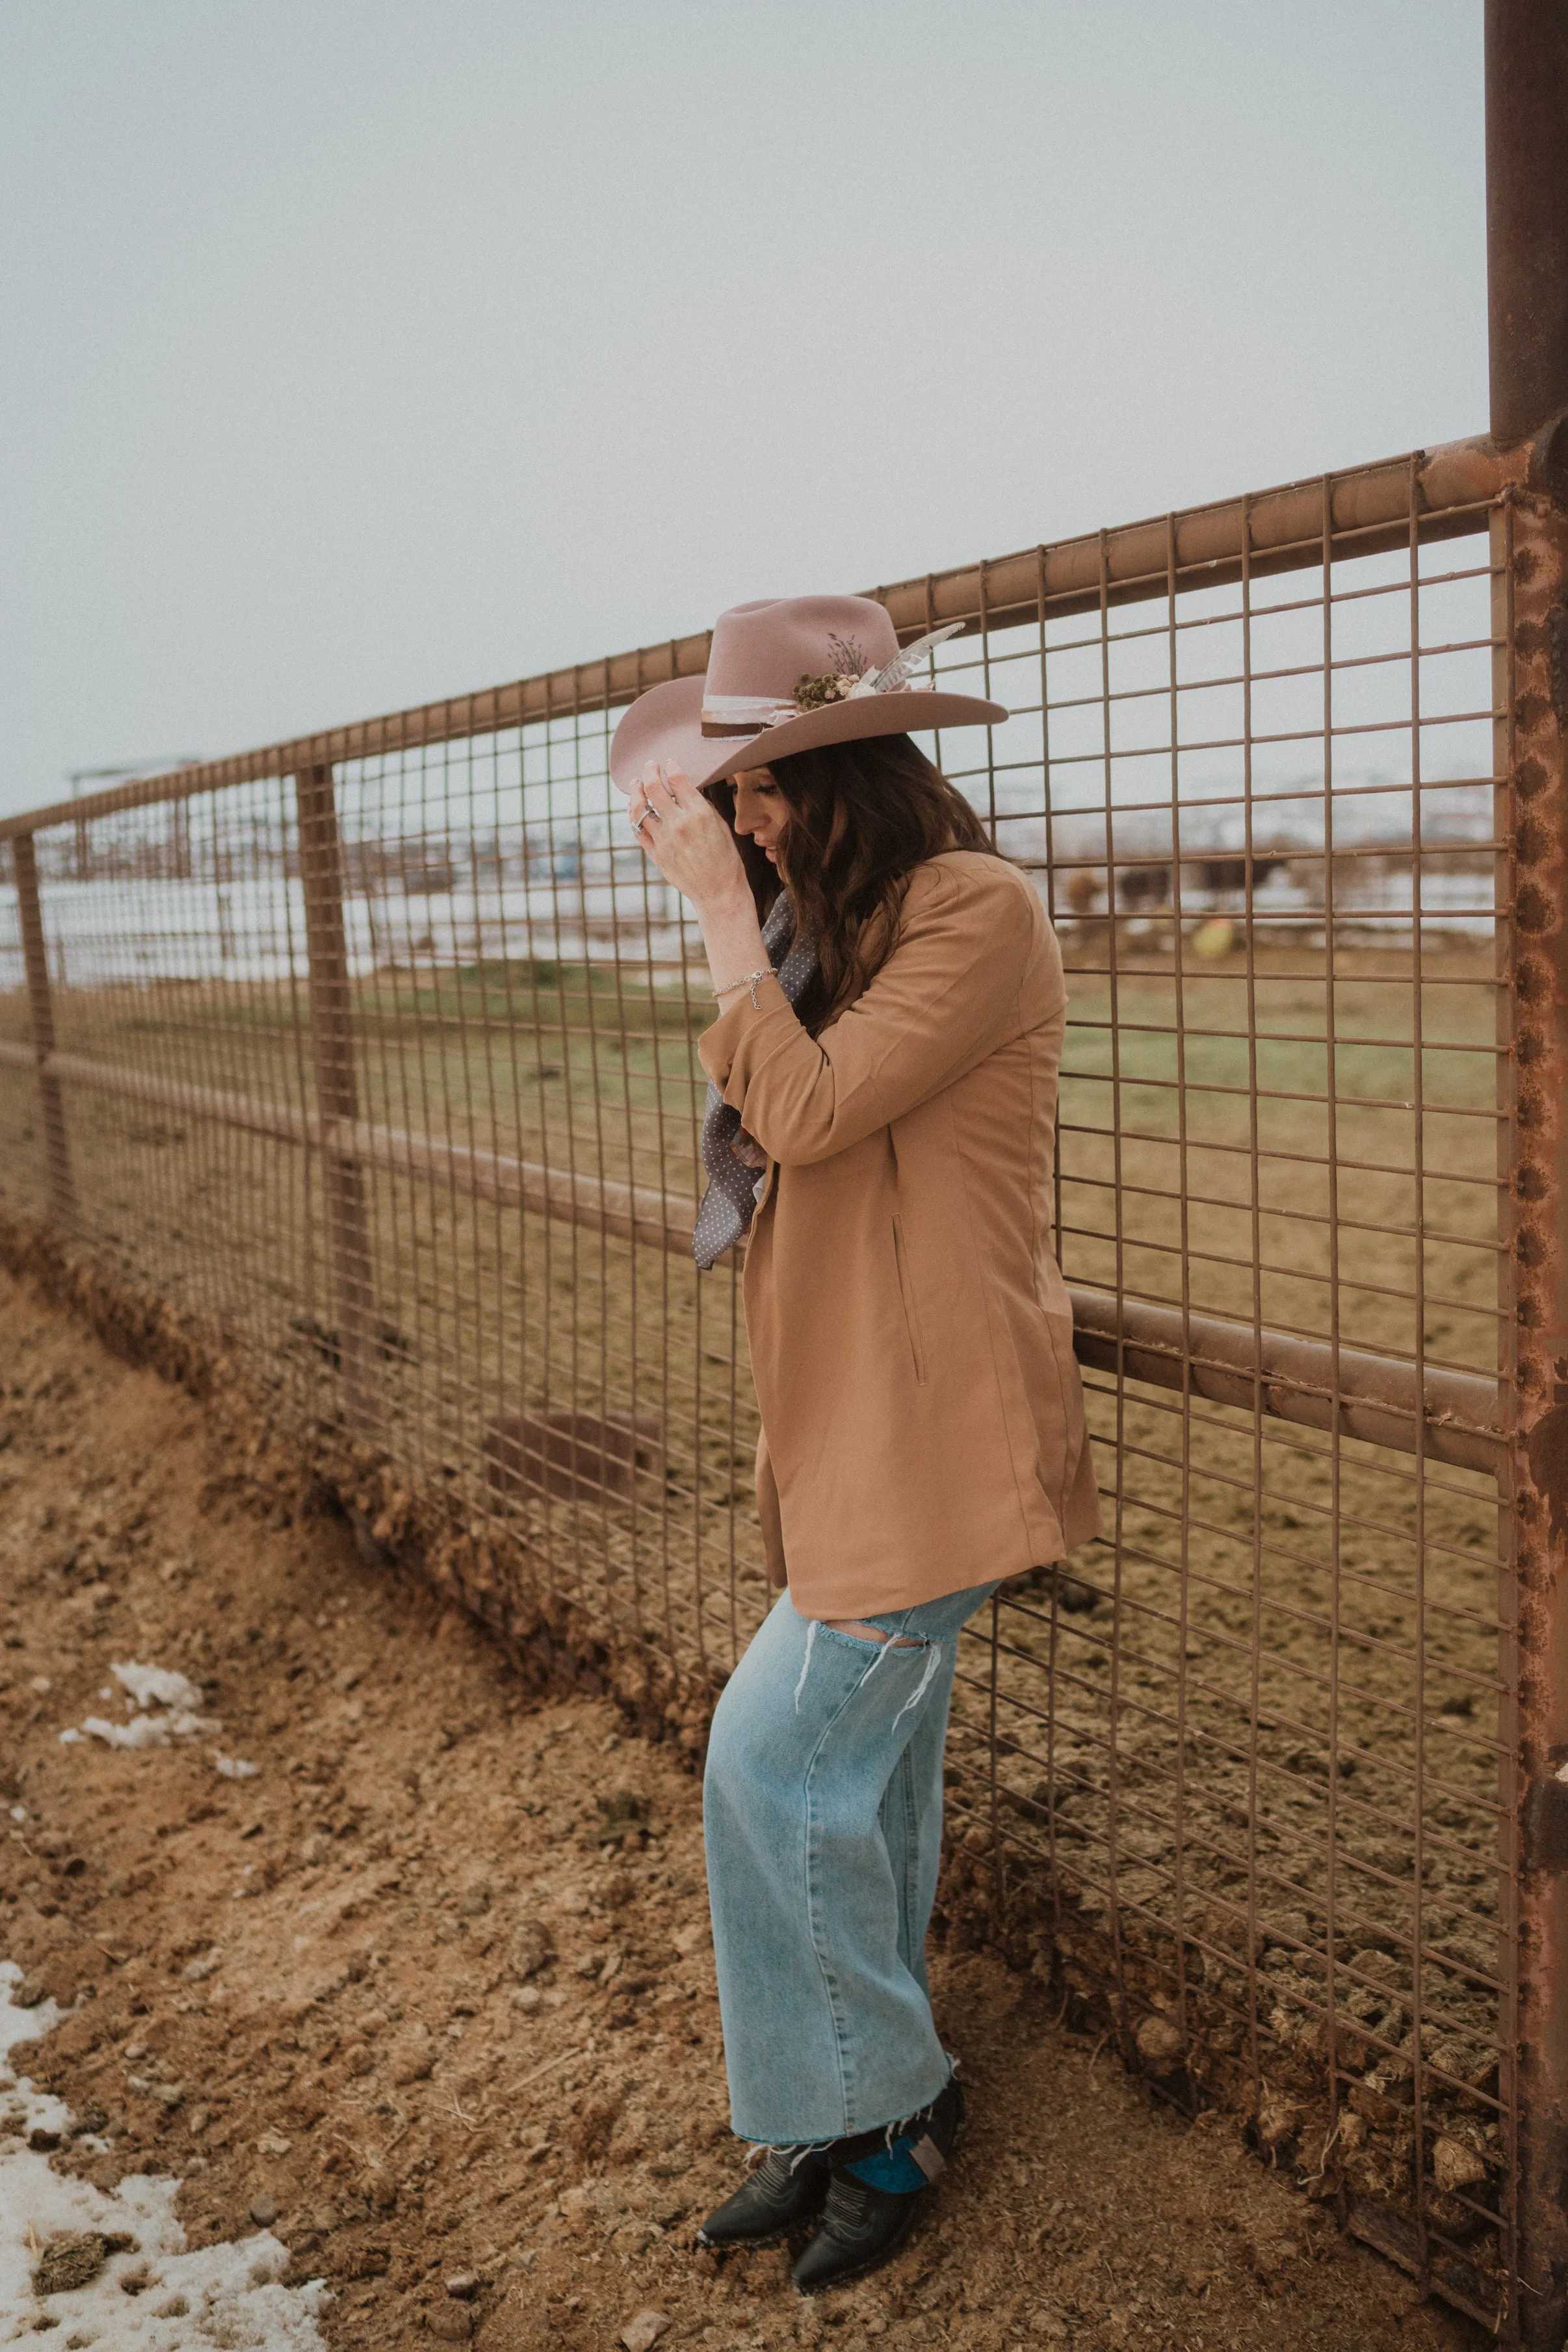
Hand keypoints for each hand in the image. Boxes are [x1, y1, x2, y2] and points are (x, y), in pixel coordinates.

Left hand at [628, 761, 748, 912]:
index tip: (669, 762)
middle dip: (649, 771)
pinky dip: (634, 815)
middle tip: (649, 765)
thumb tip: (687, 790)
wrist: (718, 892)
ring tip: (637, 784)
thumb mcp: (721, 826)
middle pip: (653, 787)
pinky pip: (638, 829)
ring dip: (636, 791)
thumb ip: (703, 806)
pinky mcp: (655, 853)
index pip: (677, 779)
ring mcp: (664, 839)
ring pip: (639, 807)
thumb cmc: (725, 859)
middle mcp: (679, 824)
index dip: (671, 766)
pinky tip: (636, 807)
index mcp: (699, 814)